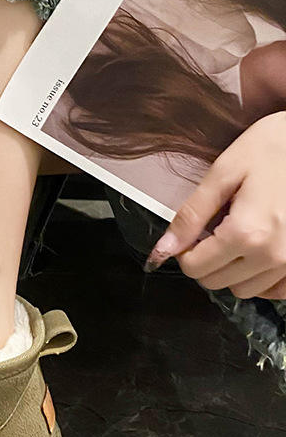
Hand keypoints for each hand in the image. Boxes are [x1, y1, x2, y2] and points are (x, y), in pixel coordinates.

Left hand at [145, 111, 285, 299]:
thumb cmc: (275, 146)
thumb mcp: (224, 172)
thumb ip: (191, 215)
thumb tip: (162, 249)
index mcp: (246, 233)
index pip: (194, 268)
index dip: (185, 250)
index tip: (192, 231)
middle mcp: (273, 255)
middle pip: (216, 282)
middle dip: (205, 260)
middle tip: (215, 229)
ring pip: (244, 290)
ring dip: (232, 270)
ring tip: (239, 235)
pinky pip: (275, 290)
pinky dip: (261, 278)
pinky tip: (258, 252)